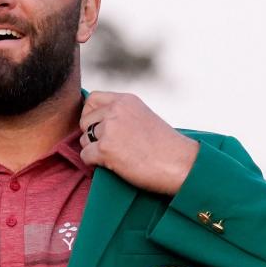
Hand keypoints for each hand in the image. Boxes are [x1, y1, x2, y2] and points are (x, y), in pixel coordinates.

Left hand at [79, 91, 198, 195]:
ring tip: (117, 158)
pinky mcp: (106, 149)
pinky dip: (95, 165)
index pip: (92, 100)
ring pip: (84, 141)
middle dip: (92, 136)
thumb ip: (122, 114)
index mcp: (126, 100)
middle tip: (111, 148)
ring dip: (94, 152)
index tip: (100, 129)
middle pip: (84, 122)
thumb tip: (96, 122)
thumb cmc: (166, 147)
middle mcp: (116, 110)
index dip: (91, 116)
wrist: (181, 164)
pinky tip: (113, 166)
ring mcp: (110, 129)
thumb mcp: (143, 117)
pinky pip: (85, 157)